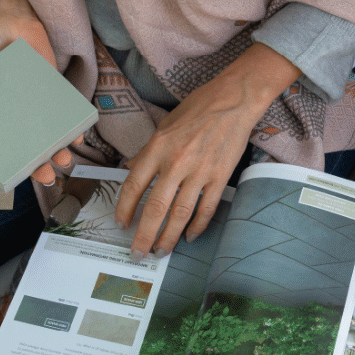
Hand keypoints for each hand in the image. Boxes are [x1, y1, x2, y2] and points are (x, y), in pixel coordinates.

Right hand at [0, 0, 77, 186]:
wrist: (10, 14)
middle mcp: (11, 116)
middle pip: (24, 149)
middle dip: (35, 166)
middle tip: (44, 176)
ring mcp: (32, 105)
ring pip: (46, 137)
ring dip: (57, 152)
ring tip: (64, 160)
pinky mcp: (51, 92)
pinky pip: (63, 114)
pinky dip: (72, 127)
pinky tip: (78, 135)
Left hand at [114, 43, 300, 258]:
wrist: (234, 100)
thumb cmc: (198, 108)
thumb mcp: (164, 126)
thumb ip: (147, 152)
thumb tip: (131, 171)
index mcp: (158, 147)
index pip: (133, 186)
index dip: (124, 209)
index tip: (121, 225)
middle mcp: (176, 162)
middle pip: (155, 208)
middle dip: (144, 235)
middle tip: (138, 253)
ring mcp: (200, 171)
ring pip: (180, 214)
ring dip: (168, 237)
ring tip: (160, 252)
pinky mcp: (220, 176)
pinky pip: (206, 209)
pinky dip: (197, 226)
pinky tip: (189, 236)